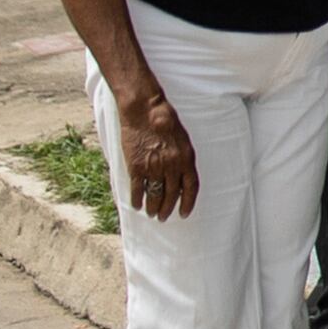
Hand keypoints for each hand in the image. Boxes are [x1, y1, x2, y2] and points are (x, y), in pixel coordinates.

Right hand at [118, 90, 202, 220]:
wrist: (145, 111)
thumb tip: (180, 177)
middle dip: (168, 208)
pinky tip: (137, 205)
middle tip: (164, 217)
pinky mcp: (136, 167)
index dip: (188, 202)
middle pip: (172, 194)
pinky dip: (137, 200)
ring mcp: (154, 167)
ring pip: (155, 195)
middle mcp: (172, 165)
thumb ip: (183, 158)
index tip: (184, 213)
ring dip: (153, 207)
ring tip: (152, 214)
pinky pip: (138, 189)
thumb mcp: (182, 139)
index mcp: (187, 158)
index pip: (191, 187)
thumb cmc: (165, 122)